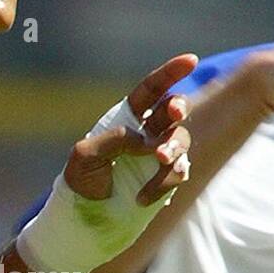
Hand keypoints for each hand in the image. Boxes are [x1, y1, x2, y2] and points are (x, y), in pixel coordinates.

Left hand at [64, 53, 197, 206]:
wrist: (86, 213)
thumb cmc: (82, 178)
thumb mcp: (86, 155)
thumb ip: (113, 140)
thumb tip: (144, 139)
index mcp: (126, 117)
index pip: (151, 90)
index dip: (170, 73)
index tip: (191, 59)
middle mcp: (148, 131)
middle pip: (173, 109)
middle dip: (177, 107)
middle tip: (174, 112)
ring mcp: (160, 153)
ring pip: (180, 140)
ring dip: (172, 147)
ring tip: (159, 158)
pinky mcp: (167, 176)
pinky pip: (177, 172)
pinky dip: (163, 182)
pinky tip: (142, 197)